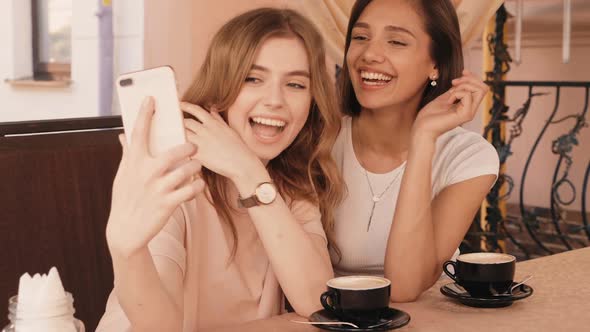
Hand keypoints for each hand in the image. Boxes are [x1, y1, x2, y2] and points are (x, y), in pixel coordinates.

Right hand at [106, 97, 204, 256]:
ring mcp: (157, 188)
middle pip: (173, 152)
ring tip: (197, 167)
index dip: (145, 114)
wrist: (125, 231)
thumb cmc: (125, 199)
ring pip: (187, 170)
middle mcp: (145, 172)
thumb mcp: (122, 176)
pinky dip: (198, 186)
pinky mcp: (168, 204)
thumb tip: (123, 135)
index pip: (139, 133)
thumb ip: (127, 154)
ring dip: (196, 167)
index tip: (152, 99)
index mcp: (133, 162)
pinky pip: (191, 190)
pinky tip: (198, 185)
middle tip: (194, 146)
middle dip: (188, 147)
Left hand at [181, 102, 262, 181]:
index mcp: (213, 124)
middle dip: (178, 122)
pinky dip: (181, 149)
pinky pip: (184, 149)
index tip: (180, 104)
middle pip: (186, 122)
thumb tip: (212, 110)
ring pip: (183, 134)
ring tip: (175, 137)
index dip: (186, 106)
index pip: (196, 110)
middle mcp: (206, 131)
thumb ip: (218, 119)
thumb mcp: (229, 130)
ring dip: (179, 135)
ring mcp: (201, 143)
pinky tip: (179, 150)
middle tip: (173, 123)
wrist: (242, 164)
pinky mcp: (199, 155)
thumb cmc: (238, 148)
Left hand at [412, 70, 488, 141]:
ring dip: (463, 86)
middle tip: (453, 82)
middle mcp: (471, 110)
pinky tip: (448, 101)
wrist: (422, 127)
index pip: (481, 88)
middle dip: (469, 79)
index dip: (473, 77)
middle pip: (484, 88)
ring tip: (450, 93)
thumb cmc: (430, 115)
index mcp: (467, 106)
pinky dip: (457, 93)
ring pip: (479, 90)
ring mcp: (469, 113)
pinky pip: (468, 96)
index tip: (462, 72)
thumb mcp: (445, 97)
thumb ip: (456, 90)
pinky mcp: (465, 115)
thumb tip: (464, 79)